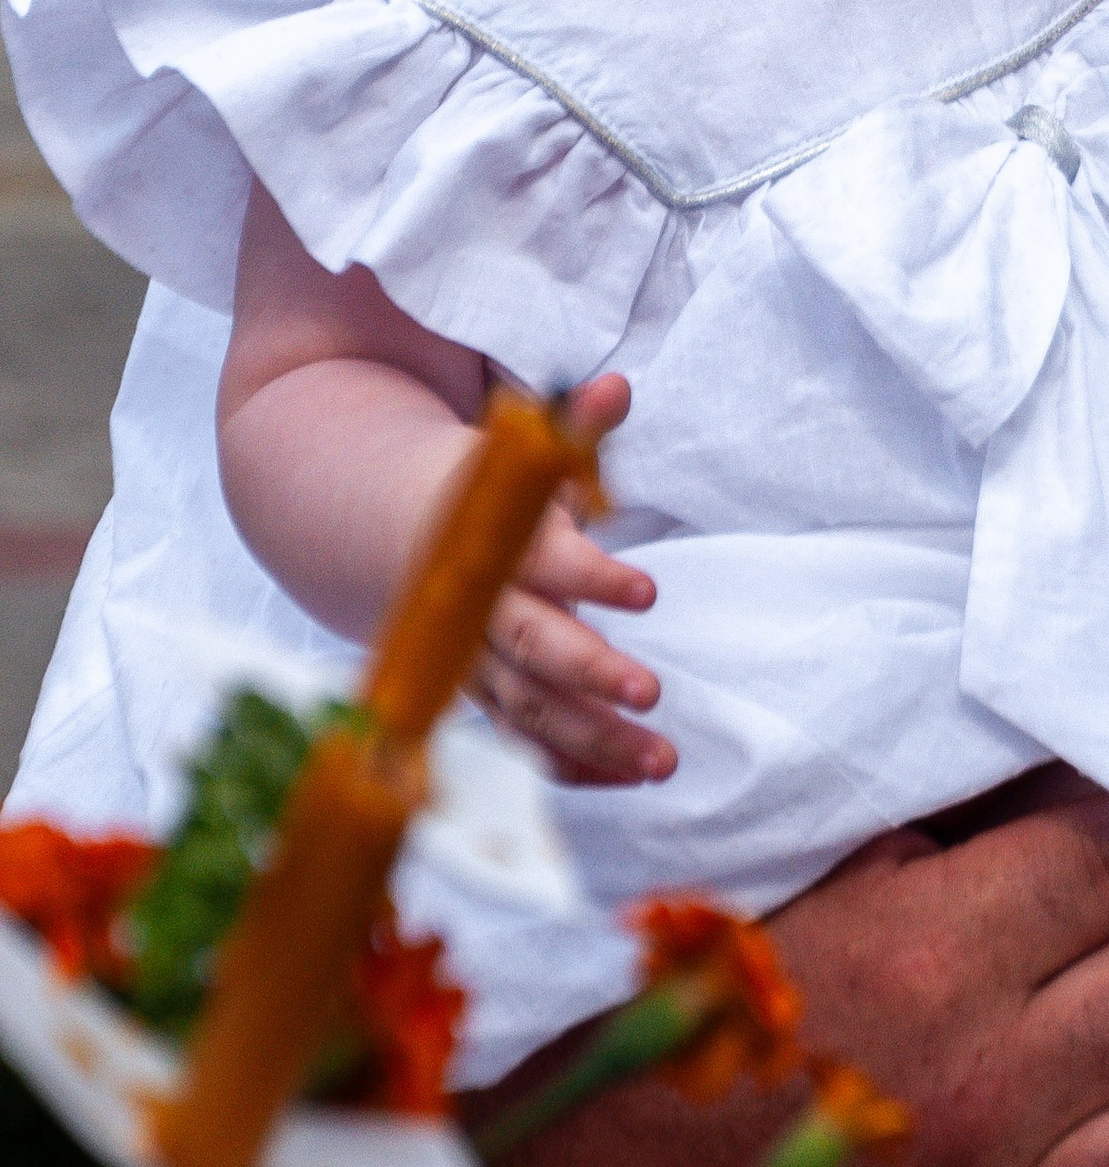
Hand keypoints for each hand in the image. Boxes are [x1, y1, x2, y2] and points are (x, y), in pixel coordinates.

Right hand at [470, 375, 672, 786]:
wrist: (388, 532)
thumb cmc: (476, 489)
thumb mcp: (516, 451)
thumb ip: (572, 427)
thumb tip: (615, 387)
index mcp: (494, 539)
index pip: (543, 560)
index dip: (592, 576)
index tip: (647, 593)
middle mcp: (481, 608)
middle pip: (531, 648)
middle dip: (588, 674)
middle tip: (650, 692)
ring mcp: (475, 661)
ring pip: (529, 710)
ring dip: (592, 739)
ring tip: (661, 760)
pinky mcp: (483, 694)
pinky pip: (523, 741)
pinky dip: (569, 765)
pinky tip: (624, 779)